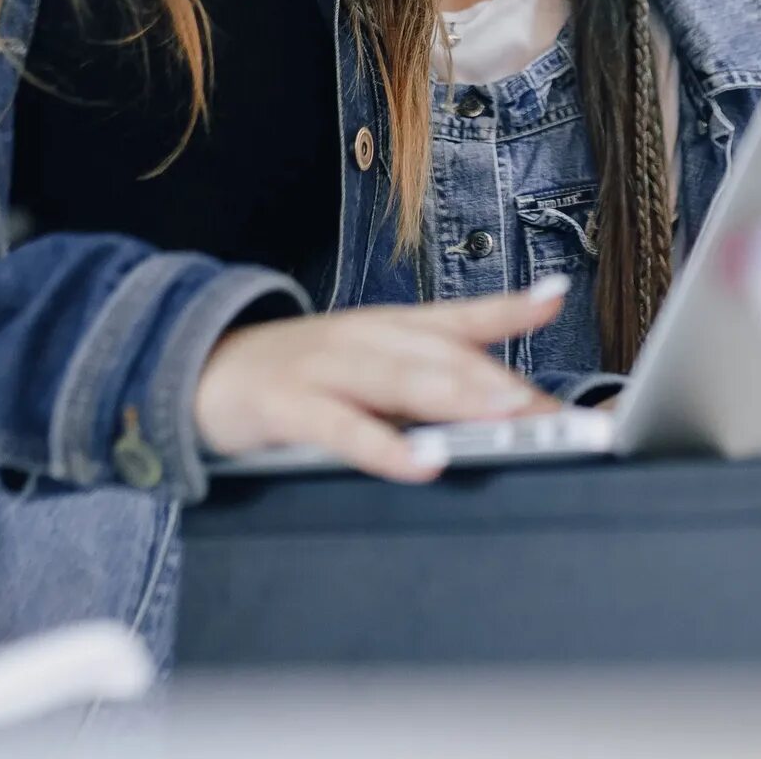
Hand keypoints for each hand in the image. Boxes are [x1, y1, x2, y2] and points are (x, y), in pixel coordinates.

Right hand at [193, 278, 567, 482]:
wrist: (200, 368)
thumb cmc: (300, 374)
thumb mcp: (367, 366)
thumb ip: (426, 384)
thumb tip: (501, 413)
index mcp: (390, 328)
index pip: (459, 315)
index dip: (510, 306)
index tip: (560, 297)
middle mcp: (365, 338)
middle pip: (442, 355)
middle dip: (503, 382)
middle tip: (556, 408)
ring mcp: (326, 367)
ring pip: (401, 379)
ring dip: (459, 397)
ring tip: (509, 416)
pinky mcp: (287, 405)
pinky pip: (342, 427)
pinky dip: (384, 446)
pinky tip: (421, 463)